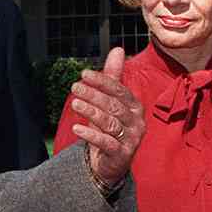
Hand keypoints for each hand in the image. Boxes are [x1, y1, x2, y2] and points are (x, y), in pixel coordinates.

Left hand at [68, 47, 145, 188]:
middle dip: (94, 95)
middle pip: (114, 106)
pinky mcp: (122, 155)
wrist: (110, 161)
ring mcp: (131, 139)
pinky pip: (106, 143)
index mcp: (135, 107)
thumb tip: (117, 49)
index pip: (120, 90)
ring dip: (91, 112)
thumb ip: (112, 78)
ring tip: (75, 104)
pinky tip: (76, 128)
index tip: (84, 73)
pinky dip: (91, 135)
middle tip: (75, 87)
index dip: (103, 81)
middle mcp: (137, 122)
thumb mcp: (109, 102)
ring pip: (110, 123)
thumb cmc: (110, 127)